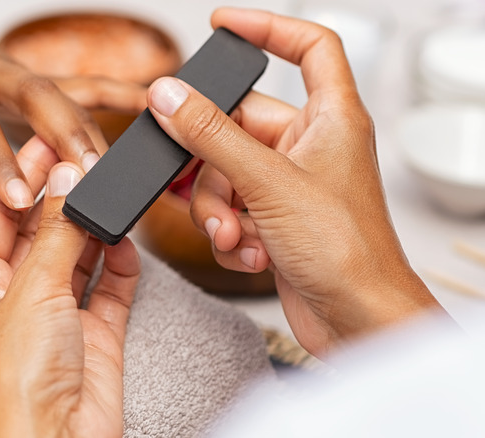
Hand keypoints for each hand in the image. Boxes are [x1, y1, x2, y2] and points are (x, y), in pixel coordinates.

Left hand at [0, 3, 144, 237]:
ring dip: (90, 128)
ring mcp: (11, 69)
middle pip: (31, 95)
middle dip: (64, 134)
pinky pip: (76, 80)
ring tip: (116, 170)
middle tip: (90, 174)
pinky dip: (112, 90)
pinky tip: (145, 101)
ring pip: (60, 92)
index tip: (20, 200)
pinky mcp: (30, 73)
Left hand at [0, 136, 139, 436]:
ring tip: (110, 190)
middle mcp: (14, 296)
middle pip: (39, 230)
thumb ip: (57, 232)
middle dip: (63, 196)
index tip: (48, 141)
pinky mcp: (93, 333)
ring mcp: (56, 314)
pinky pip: (109, 286)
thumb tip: (68, 177)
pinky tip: (125, 241)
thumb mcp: (32, 290)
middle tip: (89, 157)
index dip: (20, 176)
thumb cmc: (17, 383)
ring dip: (94, 226)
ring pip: (77, 254)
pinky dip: (119, 263)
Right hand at [147, 8, 442, 355]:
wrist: (357, 322)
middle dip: (213, 167)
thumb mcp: (268, 182)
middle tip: (207, 186)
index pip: (309, 48)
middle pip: (237, 127)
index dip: (268, 28)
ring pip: (224, 174)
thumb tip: (170, 97)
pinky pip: (230, 209)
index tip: (224, 25)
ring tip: (236, 235)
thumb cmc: (348, 253)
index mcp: (330, 118)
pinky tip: (251, 253)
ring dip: (218, 209)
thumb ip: (212, 136)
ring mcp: (288, 186)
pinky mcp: (273, 221)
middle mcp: (309, 147)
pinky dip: (230, 233)